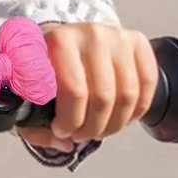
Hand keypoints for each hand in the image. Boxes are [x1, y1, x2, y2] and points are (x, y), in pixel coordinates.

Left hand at [18, 22, 158, 152]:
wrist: (65, 37)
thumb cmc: (47, 65)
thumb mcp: (30, 86)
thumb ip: (35, 121)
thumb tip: (63, 143)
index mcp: (58, 39)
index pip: (74, 92)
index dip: (70, 121)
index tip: (61, 130)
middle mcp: (90, 33)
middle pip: (103, 97)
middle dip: (92, 127)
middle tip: (81, 135)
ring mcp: (116, 35)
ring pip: (128, 95)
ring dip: (114, 124)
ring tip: (99, 129)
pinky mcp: (137, 41)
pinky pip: (147, 85)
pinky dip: (135, 110)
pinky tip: (119, 116)